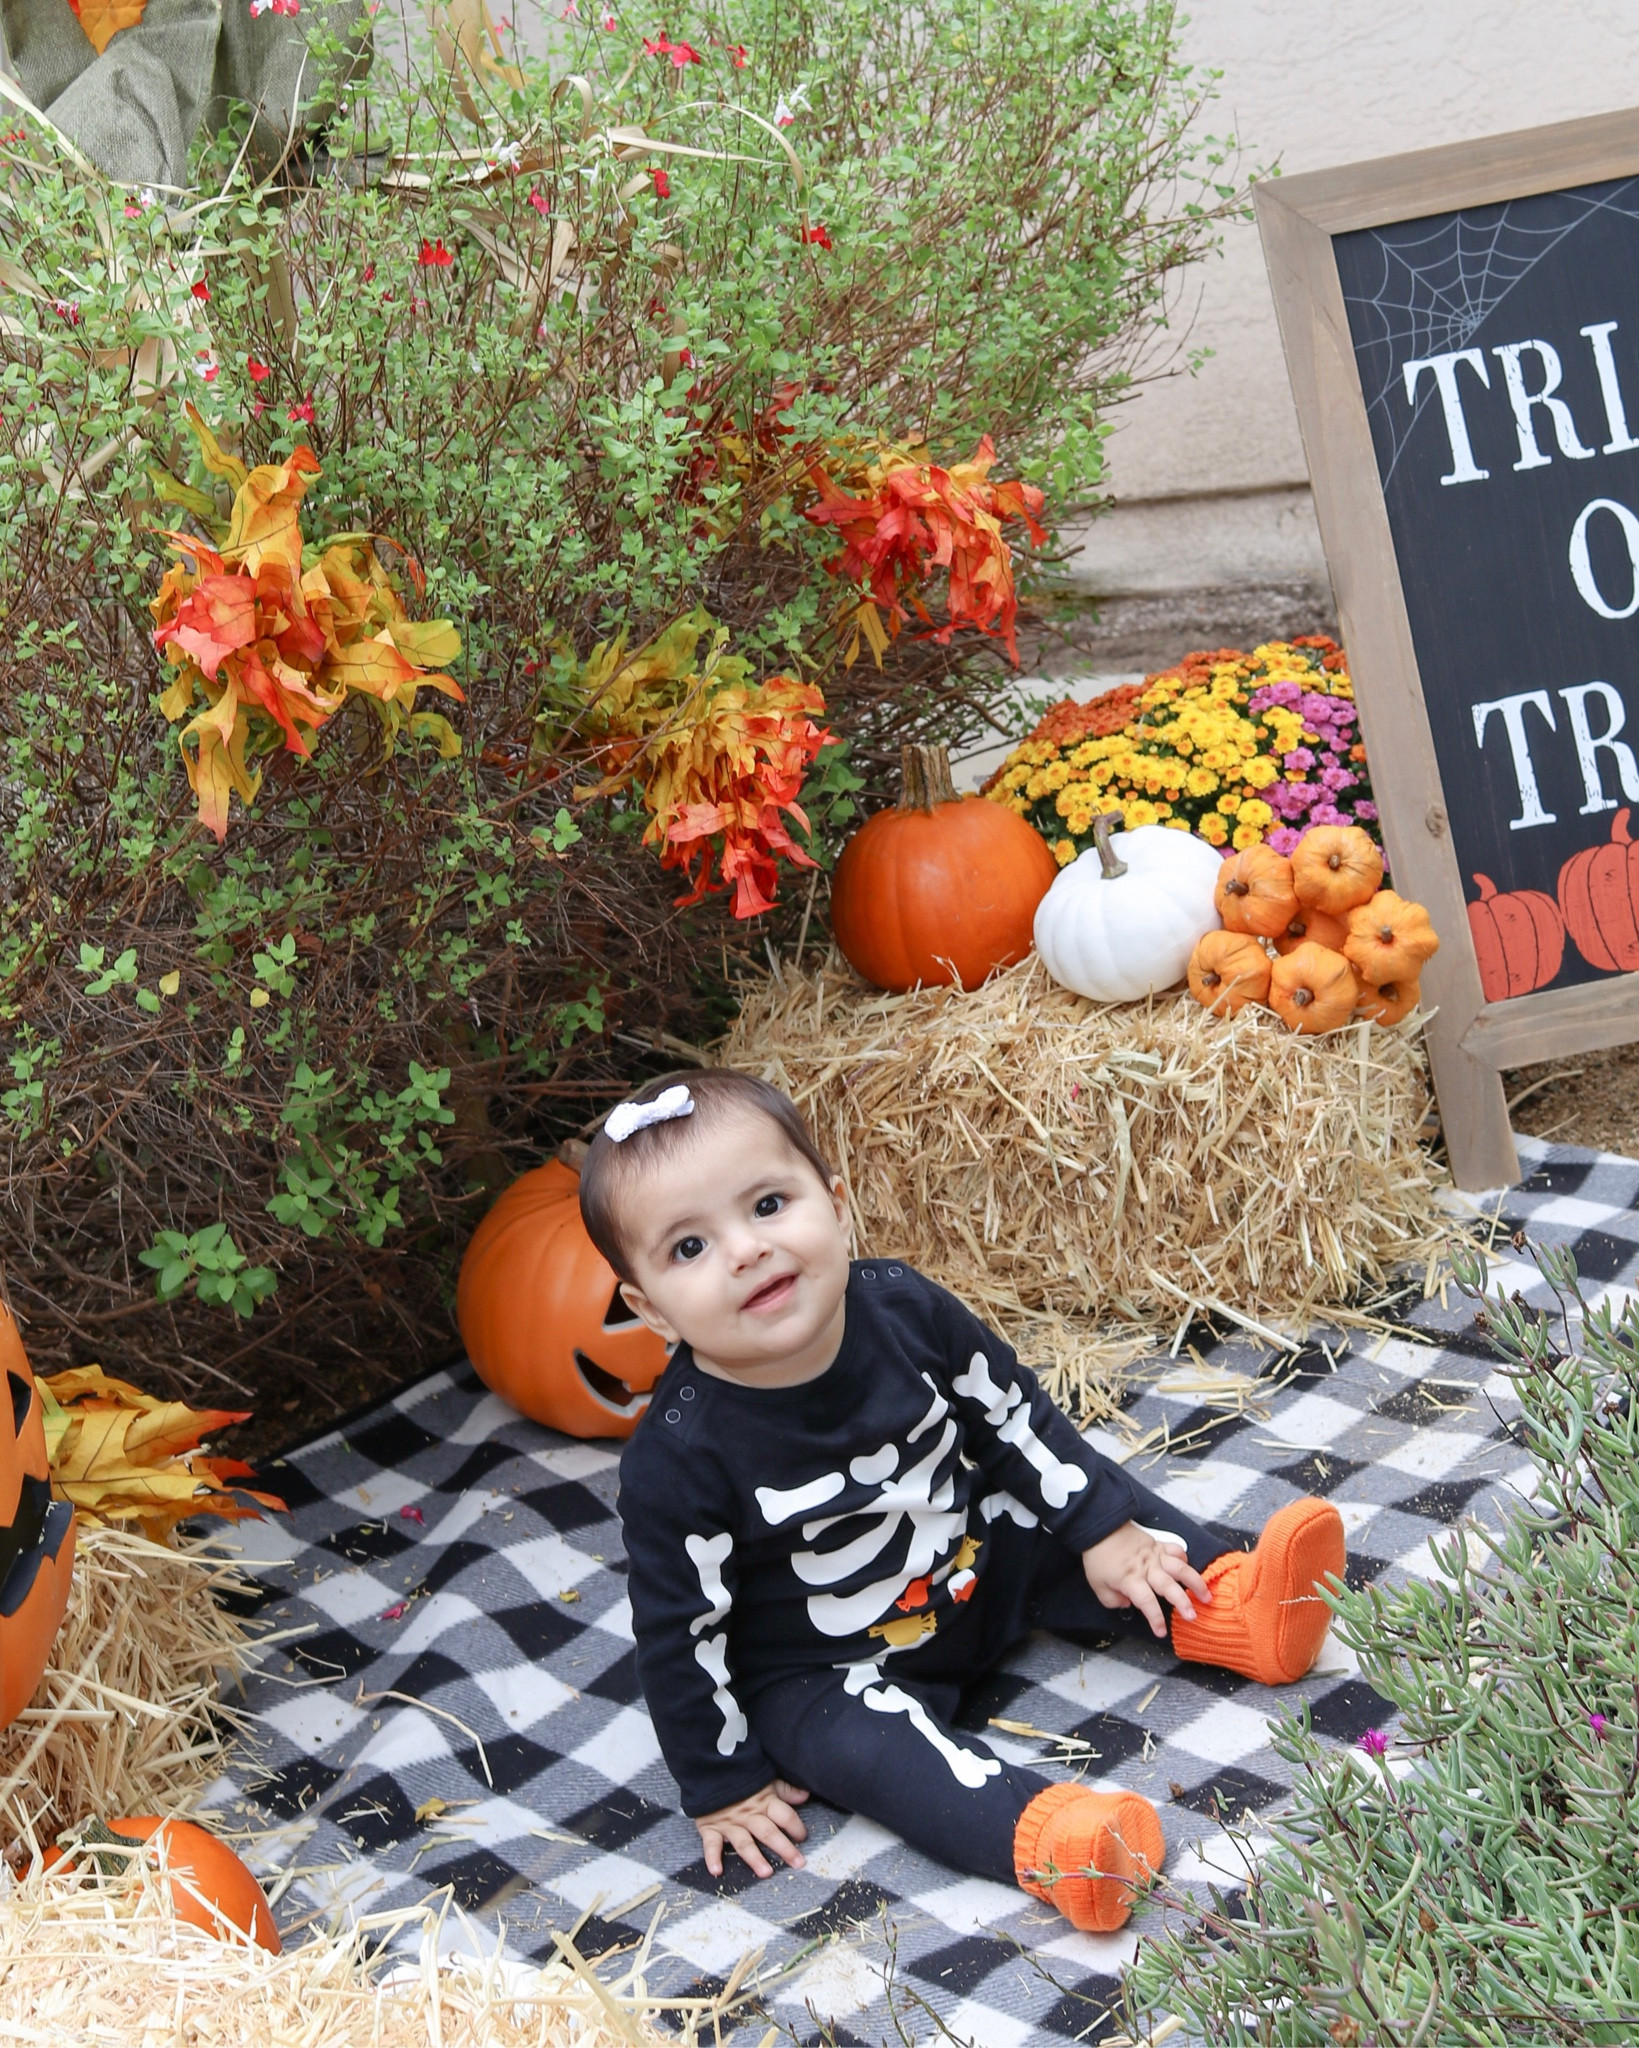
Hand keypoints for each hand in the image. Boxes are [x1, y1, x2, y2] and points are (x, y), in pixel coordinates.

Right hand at [695, 1778, 809, 1877]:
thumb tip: (806, 1794)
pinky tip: (717, 1871)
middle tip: (798, 1863)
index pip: (784, 1816)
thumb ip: (785, 1790)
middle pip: (769, 1833)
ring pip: (744, 1843)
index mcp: (764, 1802)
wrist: (711, 1772)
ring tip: (766, 1873)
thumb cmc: (743, 1780)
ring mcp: (730, 1824)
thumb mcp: (766, 1781)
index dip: (796, 1826)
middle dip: (784, 1848)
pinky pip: (711, 1845)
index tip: (803, 1838)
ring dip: (755, 1858)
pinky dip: (712, 1858)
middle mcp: (749, 1815)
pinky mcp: (711, 1828)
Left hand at [1083, 1522, 1212, 1638]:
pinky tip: (1189, 1566)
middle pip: (1169, 1586)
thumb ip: (1113, 1601)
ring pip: (1180, 1568)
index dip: (1155, 1618)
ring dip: (1195, 1582)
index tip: (1161, 1632)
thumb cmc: (1098, 1558)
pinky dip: (1184, 1558)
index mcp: (1131, 1580)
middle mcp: (1147, 1568)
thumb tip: (1129, 1605)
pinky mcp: (1158, 1544)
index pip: (1147, 1602)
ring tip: (1207, 1596)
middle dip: (1183, 1602)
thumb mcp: (1098, 1585)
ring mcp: (1155, 1555)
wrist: (1101, 1527)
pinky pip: (1176, 1550)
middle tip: (1193, 1616)